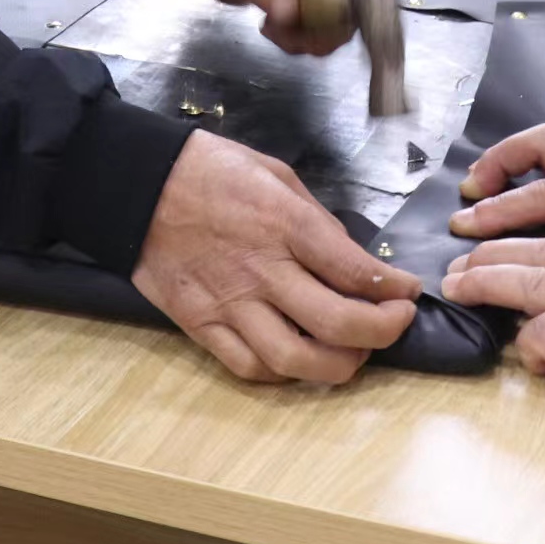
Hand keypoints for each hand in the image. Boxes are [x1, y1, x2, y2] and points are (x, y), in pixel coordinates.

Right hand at [132, 131, 420, 382]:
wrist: (136, 184)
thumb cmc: (210, 170)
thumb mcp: (275, 174)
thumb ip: (315, 220)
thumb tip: (348, 259)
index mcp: (285, 224)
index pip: (355, 271)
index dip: (394, 289)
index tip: (408, 292)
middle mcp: (261, 271)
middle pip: (337, 325)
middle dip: (381, 333)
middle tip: (396, 324)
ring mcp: (229, 304)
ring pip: (296, 361)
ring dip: (338, 365)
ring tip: (354, 351)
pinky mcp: (200, 326)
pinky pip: (250, 367)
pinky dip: (284, 374)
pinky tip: (302, 359)